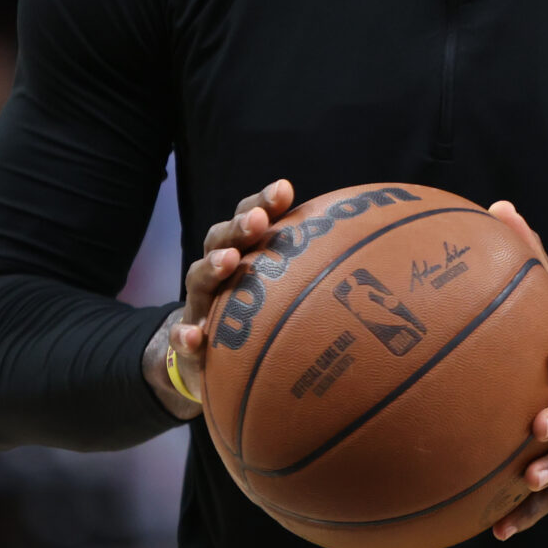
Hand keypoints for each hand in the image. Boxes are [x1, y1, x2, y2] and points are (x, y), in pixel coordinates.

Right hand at [144, 179, 293, 419]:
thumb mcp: (278, 287)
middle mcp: (217, 272)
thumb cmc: (253, 312)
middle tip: (258, 220)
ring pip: (197, 280)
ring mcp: (199, 304)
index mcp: (240, 252)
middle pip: (220, 240)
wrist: (207, 358)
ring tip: (227, 261)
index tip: (284, 189)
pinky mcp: (188, 339)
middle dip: (239, 227)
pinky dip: (185, 335)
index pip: (250, 218)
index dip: (263, 202)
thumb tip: (366, 249)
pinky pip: (181, 336)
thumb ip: (309, 268)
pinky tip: (195, 336)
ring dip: (212, 267)